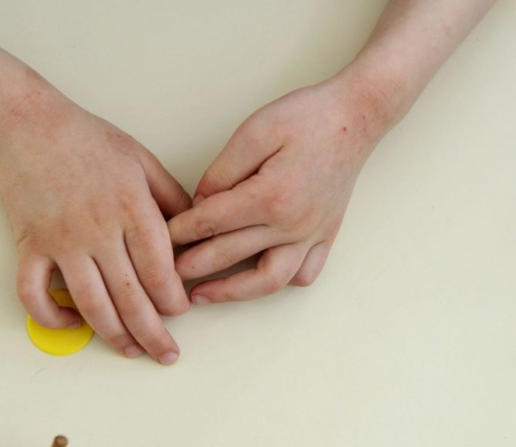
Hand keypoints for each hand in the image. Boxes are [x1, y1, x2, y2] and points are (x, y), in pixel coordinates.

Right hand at [0, 91, 190, 364]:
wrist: (28, 126)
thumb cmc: (87, 139)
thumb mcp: (142, 159)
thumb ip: (171, 197)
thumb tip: (194, 231)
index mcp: (131, 207)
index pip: (160, 270)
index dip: (174, 299)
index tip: (181, 311)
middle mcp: (97, 230)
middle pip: (131, 297)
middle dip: (153, 333)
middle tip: (166, 354)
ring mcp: (61, 241)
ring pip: (90, 304)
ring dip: (113, 335)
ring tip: (130, 350)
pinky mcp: (30, 246)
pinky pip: (34, 294)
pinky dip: (50, 317)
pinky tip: (70, 324)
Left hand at [168, 77, 391, 302]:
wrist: (357, 115)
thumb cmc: (306, 117)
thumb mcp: (254, 132)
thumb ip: (221, 172)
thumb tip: (200, 203)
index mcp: (270, 196)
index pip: (211, 222)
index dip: (179, 232)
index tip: (158, 238)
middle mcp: (293, 224)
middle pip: (229, 255)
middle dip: (191, 266)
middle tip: (165, 273)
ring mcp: (313, 233)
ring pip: (268, 280)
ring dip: (232, 292)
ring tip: (203, 294)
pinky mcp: (326, 234)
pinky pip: (304, 273)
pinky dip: (281, 281)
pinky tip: (259, 279)